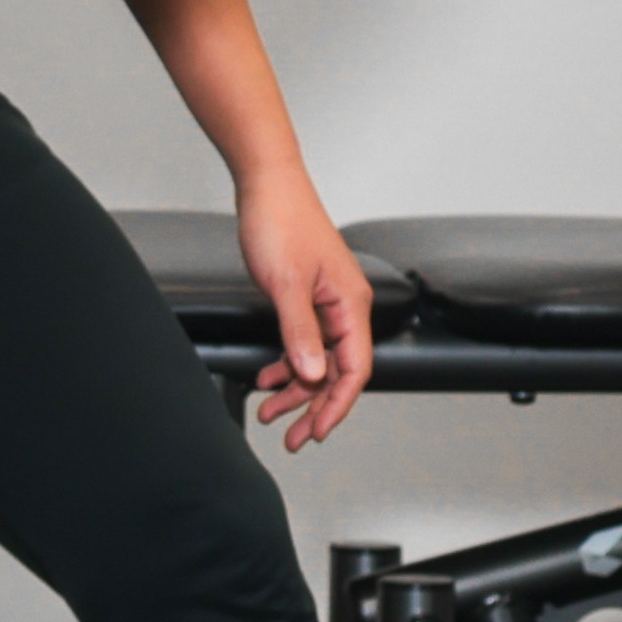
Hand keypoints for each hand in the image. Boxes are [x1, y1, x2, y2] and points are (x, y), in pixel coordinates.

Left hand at [228, 168, 379, 449]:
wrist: (266, 183)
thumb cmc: (281, 221)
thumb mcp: (285, 283)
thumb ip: (300, 332)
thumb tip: (311, 375)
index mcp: (351, 304)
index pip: (355, 369)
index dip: (337, 405)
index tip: (316, 431)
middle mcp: (345, 307)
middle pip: (337, 372)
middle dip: (313, 407)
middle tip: (291, 438)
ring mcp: (327, 302)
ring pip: (318, 360)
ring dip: (296, 389)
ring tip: (271, 412)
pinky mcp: (308, 297)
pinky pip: (304, 342)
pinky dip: (287, 363)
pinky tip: (269, 376)